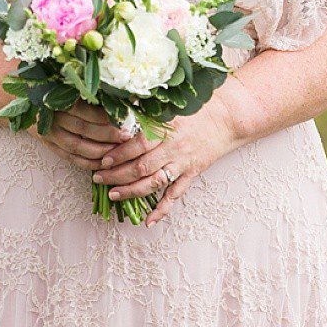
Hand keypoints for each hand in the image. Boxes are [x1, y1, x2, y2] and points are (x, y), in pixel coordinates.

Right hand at [31, 100, 133, 170]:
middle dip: (107, 135)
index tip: (123, 119)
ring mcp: (50, 134)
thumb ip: (91, 94)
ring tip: (118, 151)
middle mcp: (53, 118)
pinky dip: (87, 163)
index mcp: (59, 100)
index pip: (84, 110)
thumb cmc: (56, 92)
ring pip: (77, 147)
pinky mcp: (50, 146)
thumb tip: (119, 99)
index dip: (104, 116)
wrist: (28, 103)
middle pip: (83, 129)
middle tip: (126, 137)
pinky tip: (103, 163)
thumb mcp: (70, 88)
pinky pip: (70, 158)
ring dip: (99, 151)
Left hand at [92, 76, 252, 225]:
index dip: (117, 155)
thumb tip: (119, 111)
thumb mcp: (170, 105)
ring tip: (114, 195)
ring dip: (132, 191)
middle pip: (141, 167)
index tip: (102, 160)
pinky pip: (175, 194)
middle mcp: (174, 148)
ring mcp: (183, 163)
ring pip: (154, 183)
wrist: (228, 118)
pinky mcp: (192, 173)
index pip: (137, 145)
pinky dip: (162, 209)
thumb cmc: (197, 108)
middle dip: (117, 175)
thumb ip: (147, 111)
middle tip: (98, 179)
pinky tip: (149, 220)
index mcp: (166, 129)